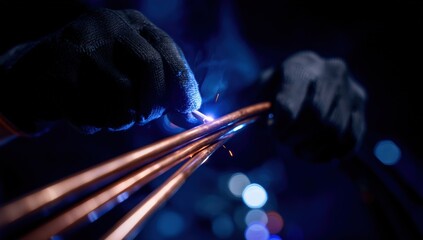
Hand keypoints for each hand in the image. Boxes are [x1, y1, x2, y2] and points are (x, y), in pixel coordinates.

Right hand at [0, 8, 200, 134]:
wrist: (36, 73)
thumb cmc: (97, 76)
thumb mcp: (132, 73)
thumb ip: (164, 92)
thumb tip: (196, 121)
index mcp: (131, 22)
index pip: (167, 49)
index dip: (183, 82)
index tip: (189, 108)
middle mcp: (106, 25)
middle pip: (149, 67)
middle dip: (153, 103)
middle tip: (145, 117)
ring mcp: (79, 46)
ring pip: (122, 99)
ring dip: (122, 120)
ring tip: (110, 115)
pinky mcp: (56, 75)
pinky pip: (92, 117)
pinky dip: (94, 125)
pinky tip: (84, 114)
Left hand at [260, 51, 366, 160]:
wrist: (310, 76)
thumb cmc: (281, 86)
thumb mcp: (264, 89)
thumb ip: (260, 106)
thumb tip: (264, 125)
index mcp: (301, 65)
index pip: (290, 106)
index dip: (280, 128)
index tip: (274, 134)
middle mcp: (331, 72)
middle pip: (316, 119)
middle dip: (297, 138)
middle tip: (285, 143)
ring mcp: (351, 89)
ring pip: (335, 132)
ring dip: (314, 149)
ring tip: (300, 149)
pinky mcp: (361, 106)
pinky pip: (351, 139)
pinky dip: (334, 153)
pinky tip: (318, 154)